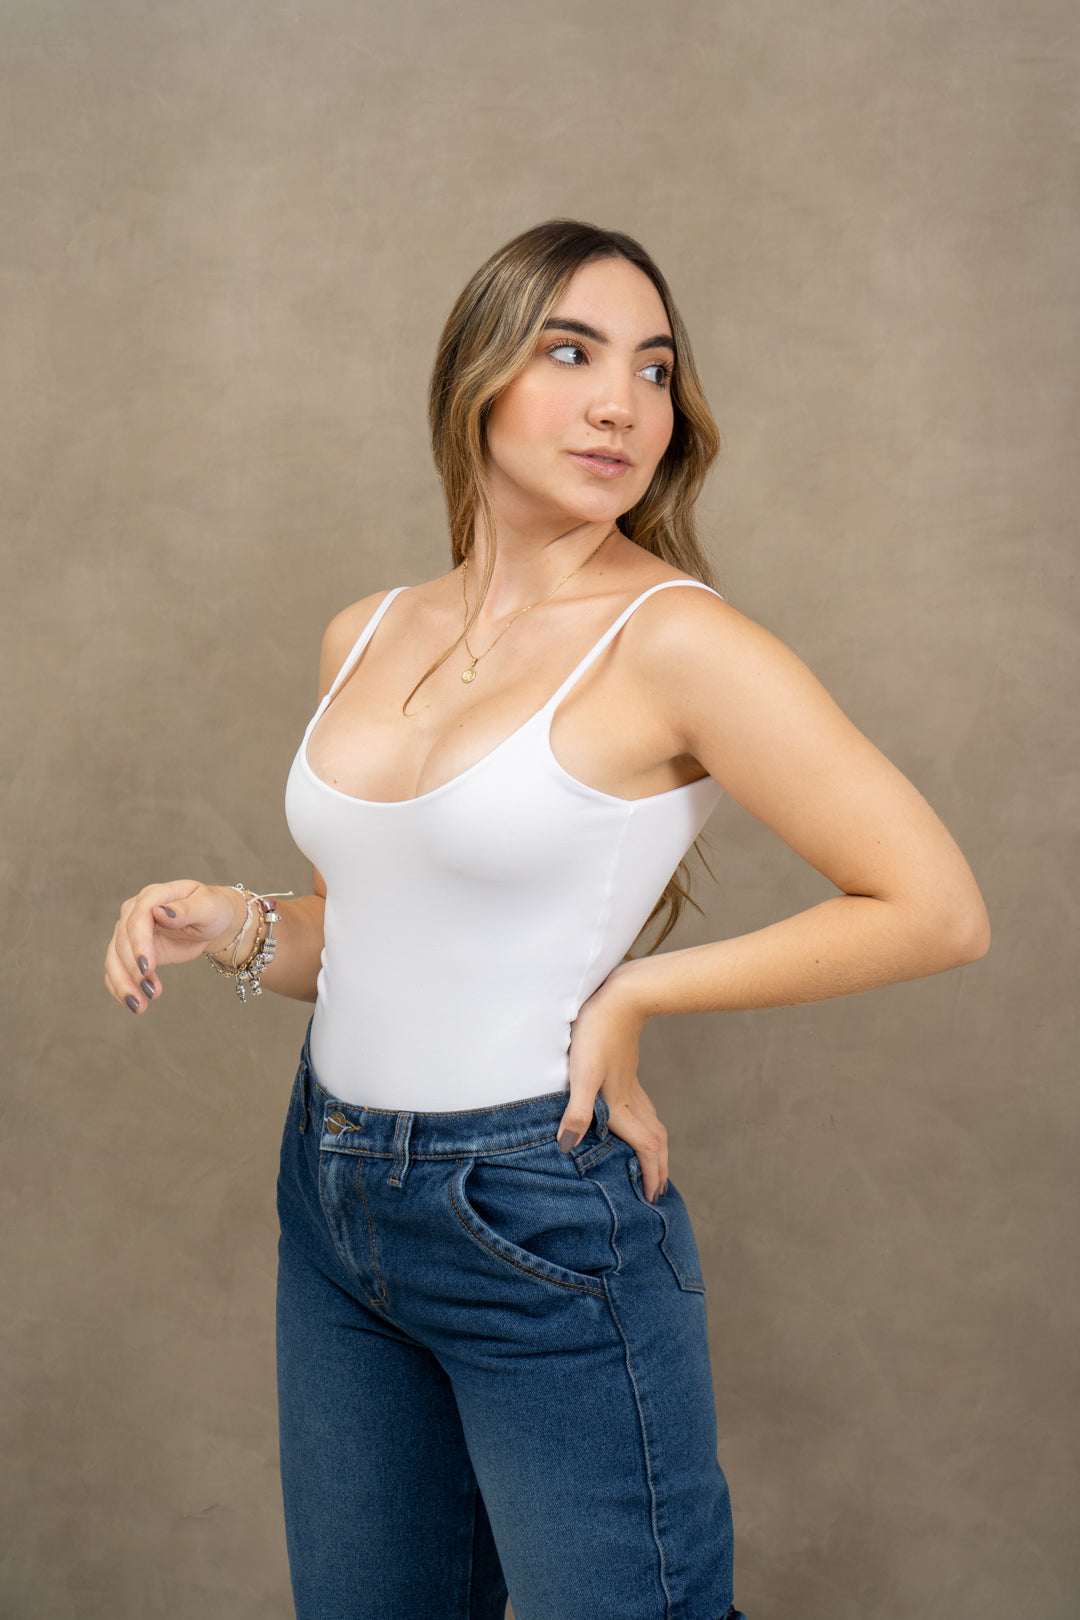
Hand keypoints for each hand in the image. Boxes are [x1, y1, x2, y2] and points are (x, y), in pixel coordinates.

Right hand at [103, 880, 247, 1014]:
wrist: (211, 921)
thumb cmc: (212, 909)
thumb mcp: (207, 907)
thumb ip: (184, 910)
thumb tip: (159, 911)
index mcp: (153, 896)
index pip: (138, 919)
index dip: (139, 944)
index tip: (146, 968)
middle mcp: (134, 912)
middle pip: (122, 942)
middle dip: (133, 971)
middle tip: (150, 993)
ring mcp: (129, 932)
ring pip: (114, 959)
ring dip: (123, 984)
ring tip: (139, 1006)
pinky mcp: (131, 951)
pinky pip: (117, 970)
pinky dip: (120, 988)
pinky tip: (133, 1003)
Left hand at [557, 969, 668, 1204]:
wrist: (620, 997)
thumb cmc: (596, 1033)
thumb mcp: (580, 1073)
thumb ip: (576, 1112)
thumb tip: (567, 1147)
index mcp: (620, 1104)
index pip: (644, 1148)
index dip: (650, 1174)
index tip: (653, 1197)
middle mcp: (631, 1098)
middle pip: (655, 1140)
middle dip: (659, 1168)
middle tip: (658, 1192)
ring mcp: (631, 1084)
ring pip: (652, 1123)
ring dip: (655, 1148)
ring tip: (653, 1163)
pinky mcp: (626, 1071)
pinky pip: (643, 1108)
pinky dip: (647, 1125)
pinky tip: (635, 1118)